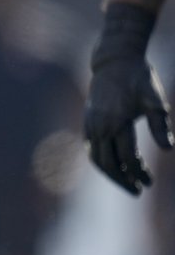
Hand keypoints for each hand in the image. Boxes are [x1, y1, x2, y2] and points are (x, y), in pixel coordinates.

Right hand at [83, 2, 172, 194]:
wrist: (113, 63)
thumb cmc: (139, 79)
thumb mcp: (155, 100)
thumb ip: (160, 126)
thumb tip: (168, 149)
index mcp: (118, 122)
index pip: (127, 157)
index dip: (139, 173)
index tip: (149, 183)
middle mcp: (100, 127)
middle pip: (109, 165)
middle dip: (123, 180)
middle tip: (137, 191)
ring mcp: (90, 126)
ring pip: (97, 160)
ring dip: (111, 175)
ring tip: (126, 182)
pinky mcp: (87, 125)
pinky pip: (91, 151)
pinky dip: (102, 163)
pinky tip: (115, 167)